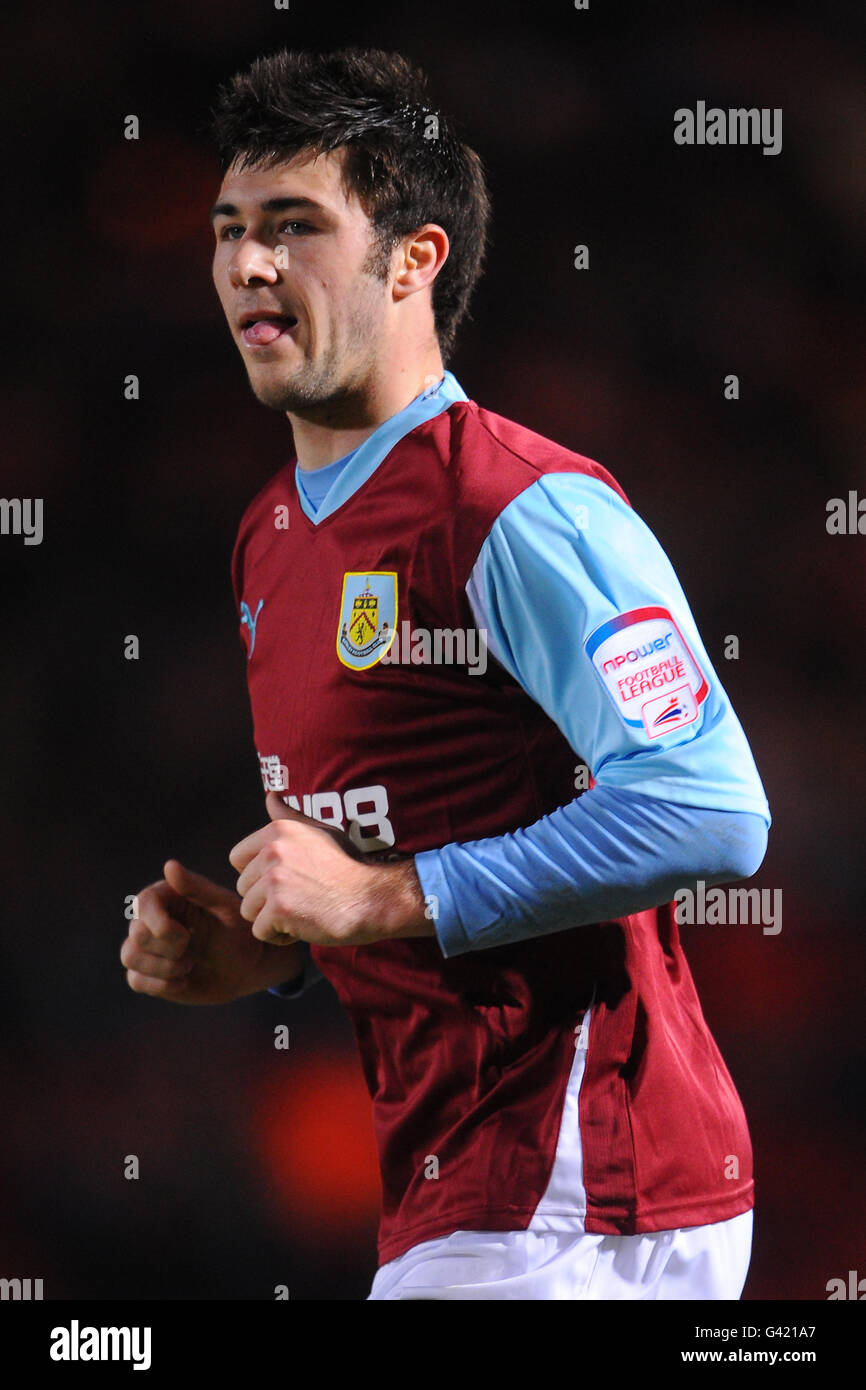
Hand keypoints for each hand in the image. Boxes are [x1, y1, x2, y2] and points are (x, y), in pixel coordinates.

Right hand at [120, 860, 305, 1004]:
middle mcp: (151, 919)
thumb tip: (169, 865)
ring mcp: (148, 947)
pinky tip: (184, 981)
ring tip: (189, 965)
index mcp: (167, 896)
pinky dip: (161, 984)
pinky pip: (135, 980)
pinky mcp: (148, 974)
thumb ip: (196, 887)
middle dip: (168, 947)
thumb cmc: (238, 930)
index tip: (187, 936)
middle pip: (136, 933)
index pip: (142, 903)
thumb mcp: (224, 906)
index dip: (159, 923)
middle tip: (193, 948)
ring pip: (129, 956)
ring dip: (163, 967)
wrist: (247, 967)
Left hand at [229, 792, 432, 947]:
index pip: (237, 858)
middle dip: (266, 899)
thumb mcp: (321, 832)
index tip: (287, 879)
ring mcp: (274, 878)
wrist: (372, 898)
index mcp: (278, 831)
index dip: (258, 875)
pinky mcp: (279, 907)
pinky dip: (280, 936)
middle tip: (301, 897)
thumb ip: (289, 818)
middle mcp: (272, 850)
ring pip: (248, 911)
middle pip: (243, 888)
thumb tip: (270, 796)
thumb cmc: (348, 868)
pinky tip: (304, 925)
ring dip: (272, 919)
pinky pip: (260, 931)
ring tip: (302, 911)